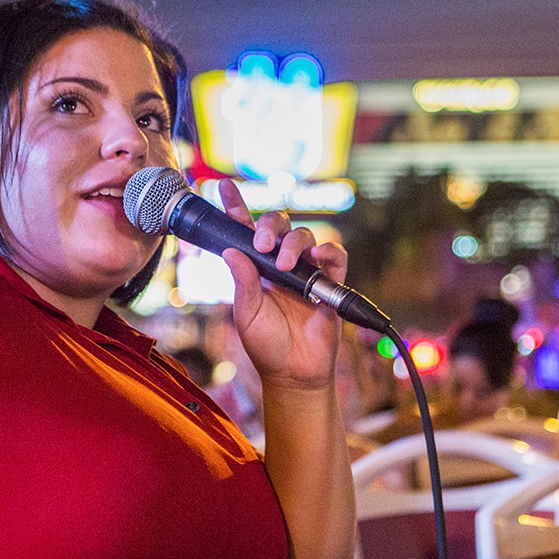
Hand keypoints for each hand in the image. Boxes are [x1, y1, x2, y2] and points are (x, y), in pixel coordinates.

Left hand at [218, 180, 345, 390]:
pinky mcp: (330, 283)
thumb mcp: (246, 314)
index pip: (246, 231)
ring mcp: (306, 272)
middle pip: (280, 225)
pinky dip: (328, 252)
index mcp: (256, 269)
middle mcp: (281, 265)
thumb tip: (232, 250)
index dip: (236, 207)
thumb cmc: (267, 345)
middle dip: (270, 225)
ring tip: (284, 265)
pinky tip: (317, 258)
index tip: (223, 186)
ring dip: (294, 243)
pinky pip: (335, 256)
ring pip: (305, 237)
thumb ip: (243, 282)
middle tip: (262, 243)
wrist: (294, 373)